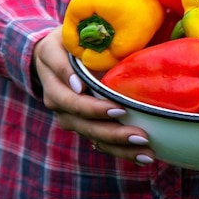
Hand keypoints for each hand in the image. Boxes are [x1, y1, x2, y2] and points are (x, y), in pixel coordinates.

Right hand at [33, 26, 155, 165]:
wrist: (52, 54)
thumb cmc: (63, 42)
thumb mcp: (60, 42)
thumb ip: (66, 60)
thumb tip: (80, 82)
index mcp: (55, 87)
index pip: (75, 103)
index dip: (95, 109)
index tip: (119, 110)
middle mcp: (61, 106)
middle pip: (87, 126)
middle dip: (114, 134)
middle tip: (141, 137)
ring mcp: (72, 118)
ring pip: (95, 138)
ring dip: (121, 148)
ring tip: (147, 153)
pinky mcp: (84, 124)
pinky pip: (101, 141)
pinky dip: (121, 150)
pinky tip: (143, 156)